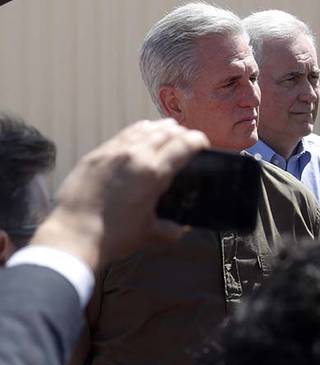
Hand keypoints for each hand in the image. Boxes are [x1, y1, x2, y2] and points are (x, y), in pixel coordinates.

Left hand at [30, 119, 207, 269]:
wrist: (72, 236)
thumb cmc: (113, 236)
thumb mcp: (148, 233)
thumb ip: (170, 230)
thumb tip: (181, 230)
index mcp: (154, 172)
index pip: (184, 144)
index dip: (198, 140)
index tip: (203, 144)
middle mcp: (135, 155)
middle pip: (165, 132)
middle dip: (181, 133)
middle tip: (186, 140)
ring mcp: (113, 152)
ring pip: (143, 129)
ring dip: (160, 128)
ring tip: (167, 130)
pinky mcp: (95, 155)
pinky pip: (122, 135)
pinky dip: (137, 131)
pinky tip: (139, 133)